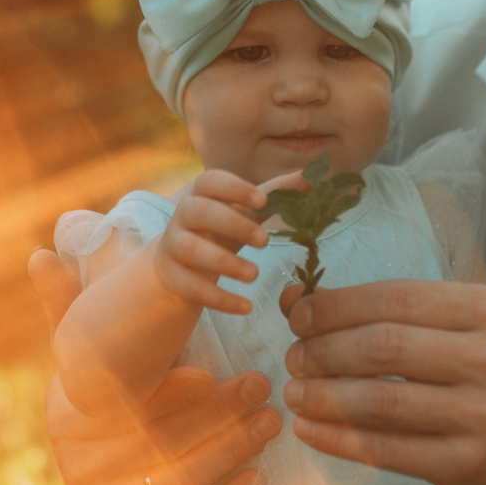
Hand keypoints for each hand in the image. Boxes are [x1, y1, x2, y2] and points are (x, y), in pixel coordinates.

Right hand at [29, 248, 280, 484]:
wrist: (87, 472)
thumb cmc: (94, 399)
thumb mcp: (79, 355)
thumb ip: (66, 309)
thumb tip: (39, 253)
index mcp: (73, 424)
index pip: (122, 413)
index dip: (163, 396)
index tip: (203, 373)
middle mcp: (88, 471)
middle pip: (158, 447)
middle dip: (215, 416)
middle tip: (261, 388)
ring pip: (179, 484)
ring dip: (230, 451)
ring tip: (270, 421)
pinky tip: (256, 477)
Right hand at [155, 168, 304, 315]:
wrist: (180, 263)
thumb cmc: (220, 229)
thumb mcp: (245, 211)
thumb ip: (276, 195)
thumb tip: (314, 178)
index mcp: (202, 194)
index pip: (211, 181)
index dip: (235, 188)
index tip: (262, 201)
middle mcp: (183, 215)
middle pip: (200, 211)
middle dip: (233, 224)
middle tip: (265, 241)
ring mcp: (173, 246)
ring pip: (191, 249)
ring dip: (224, 262)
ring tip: (254, 275)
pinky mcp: (172, 276)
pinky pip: (192, 286)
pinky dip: (219, 299)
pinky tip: (245, 307)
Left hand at [277, 279, 485, 484]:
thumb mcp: (481, 331)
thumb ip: (406, 314)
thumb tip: (303, 299)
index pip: (397, 298)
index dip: (336, 305)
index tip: (298, 312)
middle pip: (382, 346)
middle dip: (322, 349)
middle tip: (293, 355)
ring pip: (378, 400)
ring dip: (322, 395)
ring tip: (294, 391)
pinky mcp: (467, 466)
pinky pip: (385, 450)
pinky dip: (337, 439)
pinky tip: (310, 428)